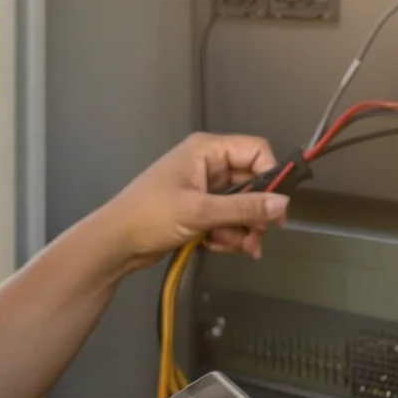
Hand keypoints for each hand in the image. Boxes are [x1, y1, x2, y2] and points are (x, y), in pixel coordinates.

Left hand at [93, 132, 289, 271]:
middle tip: (256, 239)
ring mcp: (204, 189)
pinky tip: (212, 246)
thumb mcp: (200, 212)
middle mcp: (208, 165)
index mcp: (206, 151)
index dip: (272, 177)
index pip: (256, 152)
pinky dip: (226, 236)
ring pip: (242, 206)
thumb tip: (282, 204)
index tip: (276, 208)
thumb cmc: (149, 217)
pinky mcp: (199, 210)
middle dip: (254, 214)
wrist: (115, 243)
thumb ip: (244, 208)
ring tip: (225, 245)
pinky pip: (228, 220)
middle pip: (253, 183)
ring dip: (240, 229)